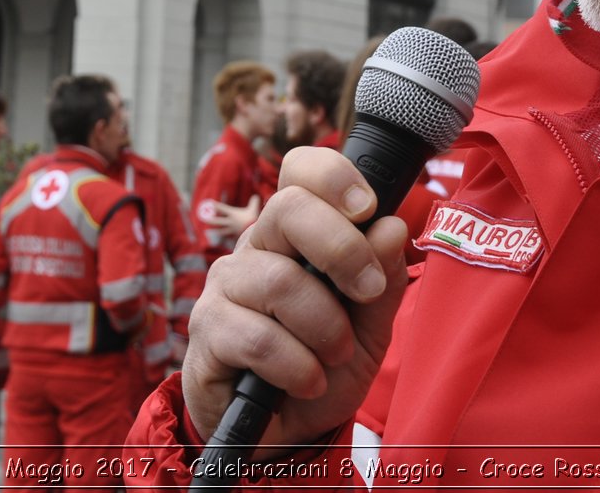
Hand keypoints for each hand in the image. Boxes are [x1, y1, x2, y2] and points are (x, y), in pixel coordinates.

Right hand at [182, 147, 407, 456]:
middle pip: (288, 208)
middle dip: (343, 249)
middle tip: (368, 290)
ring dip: (325, 327)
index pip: (299, 170)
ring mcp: (225, 285)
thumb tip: (392, 226)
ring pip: (280, 281)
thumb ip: (384, 277)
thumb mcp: (371, 325)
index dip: (333, 176)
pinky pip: (259, 338)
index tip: (368, 208)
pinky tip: (307, 382)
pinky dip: (298, 366)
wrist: (285, 429)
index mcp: (295, 232)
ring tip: (336, 355)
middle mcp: (256, 246)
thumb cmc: (324, 362)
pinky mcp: (207, 331)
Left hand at [203, 195, 260, 237]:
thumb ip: (254, 202)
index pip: (223, 208)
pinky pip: (230, 237)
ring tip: (212, 231)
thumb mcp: (253, 209)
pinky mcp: (236, 237)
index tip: (210, 202)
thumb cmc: (252, 219)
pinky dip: (228, 237)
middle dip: (211, 220)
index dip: (216, 205)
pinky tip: (226, 238)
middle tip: (205, 219)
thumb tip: (256, 196)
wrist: (254, 234)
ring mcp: (232, 230)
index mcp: (233, 215)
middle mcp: (230, 223)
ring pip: (222, 231)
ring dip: (217, 230)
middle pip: (218, 221)